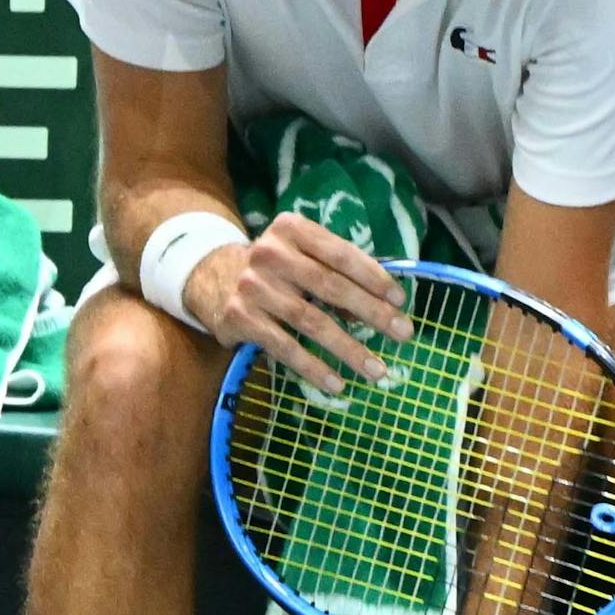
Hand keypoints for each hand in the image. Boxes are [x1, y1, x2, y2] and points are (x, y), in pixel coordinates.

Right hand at [184, 210, 413, 396]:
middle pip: (329, 286)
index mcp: (291, 230)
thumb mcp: (301, 255)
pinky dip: (313, 367)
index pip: (340, 253)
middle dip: (371, 313)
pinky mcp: (240, 317)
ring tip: (377, 370)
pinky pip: (284, 347)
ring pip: (310, 321)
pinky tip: (337, 384)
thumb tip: (382, 306)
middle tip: (403, 334)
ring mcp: (253, 286)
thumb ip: (336, 272)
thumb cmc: (276, 269)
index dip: (373, 277)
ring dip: (348, 348)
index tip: (401, 301)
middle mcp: (269, 254)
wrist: (211, 278)